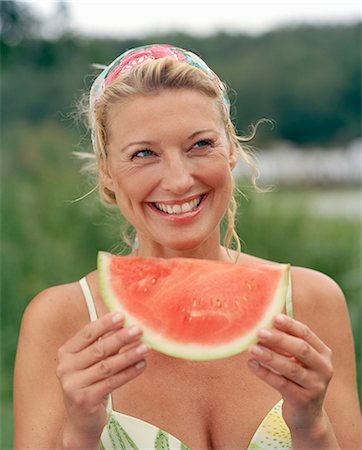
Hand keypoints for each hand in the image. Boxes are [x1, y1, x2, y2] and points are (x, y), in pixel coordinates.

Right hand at [56, 313, 148, 442]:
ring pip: (107, 366)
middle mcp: (65, 368)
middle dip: (121, 338)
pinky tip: (142, 365)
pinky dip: (129, 373)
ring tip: (146, 348)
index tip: (122, 315)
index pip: (87, 333)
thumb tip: (125, 323)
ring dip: (129, 355)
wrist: (81, 420)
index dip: (105, 324)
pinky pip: (112, 382)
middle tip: (139, 330)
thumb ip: (104, 343)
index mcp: (66, 353)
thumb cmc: (90, 382)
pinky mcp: (84, 400)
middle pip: (98, 349)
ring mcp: (73, 385)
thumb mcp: (91, 361)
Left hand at [248, 314, 333, 431]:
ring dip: (269, 357)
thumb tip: (263, 324)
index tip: (274, 317)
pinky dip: (265, 373)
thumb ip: (286, 344)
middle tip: (259, 332)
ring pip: (291, 368)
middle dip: (279, 340)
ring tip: (252, 349)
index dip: (290, 325)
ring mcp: (315, 386)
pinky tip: (252, 364)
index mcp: (323, 353)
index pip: (307, 334)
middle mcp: (323, 368)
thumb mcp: (297, 360)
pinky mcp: (303, 400)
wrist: (306, 415)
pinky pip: (281, 384)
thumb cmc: (298, 379)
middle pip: (301, 349)